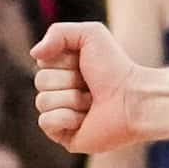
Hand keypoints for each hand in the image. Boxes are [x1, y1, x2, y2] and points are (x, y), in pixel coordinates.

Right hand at [30, 20, 143, 154]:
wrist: (134, 100)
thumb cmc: (116, 67)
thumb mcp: (90, 34)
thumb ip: (57, 32)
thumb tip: (34, 54)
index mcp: (64, 70)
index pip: (42, 61)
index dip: (63, 61)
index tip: (85, 63)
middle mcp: (60, 92)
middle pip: (40, 81)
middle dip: (68, 81)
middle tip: (91, 85)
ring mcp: (60, 115)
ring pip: (42, 101)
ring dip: (71, 99)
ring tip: (92, 102)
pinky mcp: (64, 135)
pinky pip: (45, 122)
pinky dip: (66, 117)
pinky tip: (85, 119)